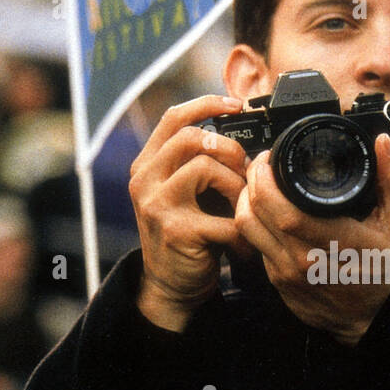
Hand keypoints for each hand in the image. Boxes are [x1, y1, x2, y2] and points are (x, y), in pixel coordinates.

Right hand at [128, 95, 251, 331]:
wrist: (171, 285)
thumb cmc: (187, 233)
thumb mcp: (185, 192)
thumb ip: (200, 162)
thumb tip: (243, 138)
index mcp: (147, 164)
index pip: (174, 117)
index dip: (208, 104)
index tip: (237, 105)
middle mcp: (145, 179)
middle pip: (194, 138)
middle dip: (230, 151)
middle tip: (244, 175)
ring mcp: (158, 204)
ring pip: (208, 167)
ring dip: (238, 187)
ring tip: (242, 208)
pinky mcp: (177, 231)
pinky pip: (225, 215)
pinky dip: (242, 231)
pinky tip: (243, 244)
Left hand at [235, 133, 389, 345]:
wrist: (369, 319)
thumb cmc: (384, 272)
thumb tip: (381, 142)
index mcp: (330, 241)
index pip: (280, 208)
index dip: (264, 178)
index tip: (269, 158)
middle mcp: (302, 259)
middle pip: (253, 213)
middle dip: (250, 180)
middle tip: (261, 164)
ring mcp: (285, 273)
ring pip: (246, 228)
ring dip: (245, 200)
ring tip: (259, 184)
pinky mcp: (277, 281)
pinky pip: (254, 245)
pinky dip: (255, 223)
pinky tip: (267, 213)